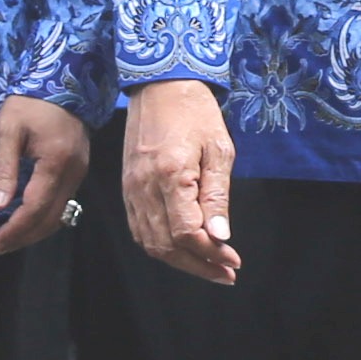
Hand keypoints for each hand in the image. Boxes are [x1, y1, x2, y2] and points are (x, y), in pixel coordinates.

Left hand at [0, 97, 90, 257]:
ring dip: (33, 231)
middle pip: (49, 220)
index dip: (12, 232)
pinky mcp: (79, 170)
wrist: (63, 81)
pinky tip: (23, 217)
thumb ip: (3, 169)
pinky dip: (43, 217)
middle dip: (21, 238)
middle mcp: (73, 174)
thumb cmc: (30, 102)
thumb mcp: (8, 130)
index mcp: (55, 163)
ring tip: (6, 238)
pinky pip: (62, 203)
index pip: (33, 210)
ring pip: (59, 215)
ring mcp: (79, 173)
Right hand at [125, 80, 240, 285]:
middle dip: (197, 266)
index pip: (186, 233)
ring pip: (150, 242)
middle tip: (225, 274)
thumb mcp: (219, 150)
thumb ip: (217, 197)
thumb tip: (220, 237)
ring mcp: (131, 189)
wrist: (161, 85)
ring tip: (208, 267)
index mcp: (170, 175)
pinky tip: (182, 250)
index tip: (233, 261)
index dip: (210, 254)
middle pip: (165, 246)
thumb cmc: (195, 112)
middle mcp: (144, 187)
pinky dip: (160, 246)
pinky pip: (139, 228)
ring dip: (179, 261)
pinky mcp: (127, 188)